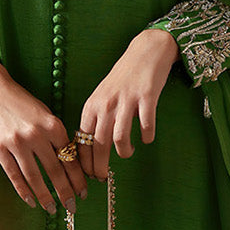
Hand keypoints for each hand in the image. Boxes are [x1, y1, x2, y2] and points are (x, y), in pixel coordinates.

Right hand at [0, 60, 87, 213]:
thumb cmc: (21, 101)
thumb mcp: (44, 113)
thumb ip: (56, 135)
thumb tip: (69, 162)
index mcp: (52, 124)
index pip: (69, 157)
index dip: (78, 178)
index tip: (84, 191)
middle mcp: (36, 135)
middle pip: (54, 170)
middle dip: (66, 192)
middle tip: (72, 207)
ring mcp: (16, 143)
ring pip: (34, 177)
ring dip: (45, 196)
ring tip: (52, 209)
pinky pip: (14, 175)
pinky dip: (23, 191)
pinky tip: (31, 201)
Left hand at [76, 29, 179, 181]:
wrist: (145, 52)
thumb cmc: (123, 78)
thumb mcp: (103, 96)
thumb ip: (97, 119)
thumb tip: (93, 150)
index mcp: (92, 105)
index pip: (82, 139)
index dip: (84, 161)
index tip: (88, 175)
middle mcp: (106, 104)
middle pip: (98, 143)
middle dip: (99, 166)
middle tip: (103, 177)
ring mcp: (126, 101)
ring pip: (119, 138)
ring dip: (124, 152)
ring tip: (128, 152)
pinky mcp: (146, 98)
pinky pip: (146, 125)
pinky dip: (147, 136)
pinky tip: (146, 137)